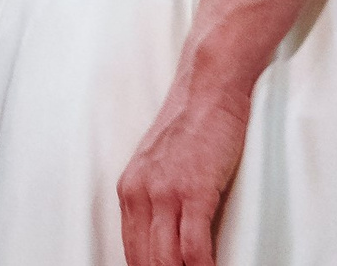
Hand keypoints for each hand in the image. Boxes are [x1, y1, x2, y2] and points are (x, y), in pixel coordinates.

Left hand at [117, 70, 252, 265]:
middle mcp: (139, 194)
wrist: (207, 88)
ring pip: (166, 260)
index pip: (131, 252)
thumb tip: (165, 239)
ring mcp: (165, 193)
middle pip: (144, 261)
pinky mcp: (194, 190)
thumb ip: (156, 202)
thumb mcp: (161, 167)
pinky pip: (195, 246)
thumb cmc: (191, 126)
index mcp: (129, 191)